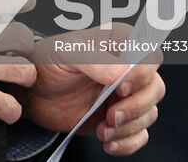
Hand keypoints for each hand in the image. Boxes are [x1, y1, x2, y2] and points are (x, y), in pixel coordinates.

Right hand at [0, 0, 38, 122]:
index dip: (21, 0)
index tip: (28, 2)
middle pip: (22, 36)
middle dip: (23, 42)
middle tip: (20, 47)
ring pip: (24, 70)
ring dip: (25, 75)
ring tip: (23, 79)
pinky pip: (7, 106)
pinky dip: (10, 111)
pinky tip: (9, 112)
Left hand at [24, 28, 164, 155]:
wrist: (32, 92)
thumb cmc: (47, 62)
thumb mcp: (64, 53)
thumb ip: (92, 60)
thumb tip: (119, 73)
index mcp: (117, 44)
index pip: (149, 53)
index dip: (142, 71)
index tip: (121, 86)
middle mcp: (127, 69)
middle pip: (155, 87)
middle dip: (136, 106)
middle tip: (111, 115)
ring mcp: (125, 96)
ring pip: (149, 112)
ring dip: (130, 126)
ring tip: (104, 129)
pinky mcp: (119, 119)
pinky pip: (139, 134)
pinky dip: (128, 142)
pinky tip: (109, 142)